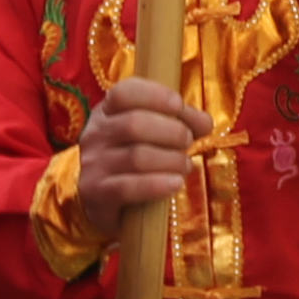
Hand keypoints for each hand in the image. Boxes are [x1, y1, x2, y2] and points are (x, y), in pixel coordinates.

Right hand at [63, 75, 206, 215]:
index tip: (179, 105)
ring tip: (185, 165)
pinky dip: (157, 184)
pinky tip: (175, 183)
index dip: (155, 95)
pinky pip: (128, 187)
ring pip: (136, 156)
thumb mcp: (151, 135)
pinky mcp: (96, 192)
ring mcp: (93, 164)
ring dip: (171, 160)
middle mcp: (96, 134)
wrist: (104, 205)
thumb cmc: (135, 161)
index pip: (123, 93)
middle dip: (171, 131)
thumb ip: (178, 122)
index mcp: (107, 112)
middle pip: (134, 124)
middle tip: (188, 141)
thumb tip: (205, 123)